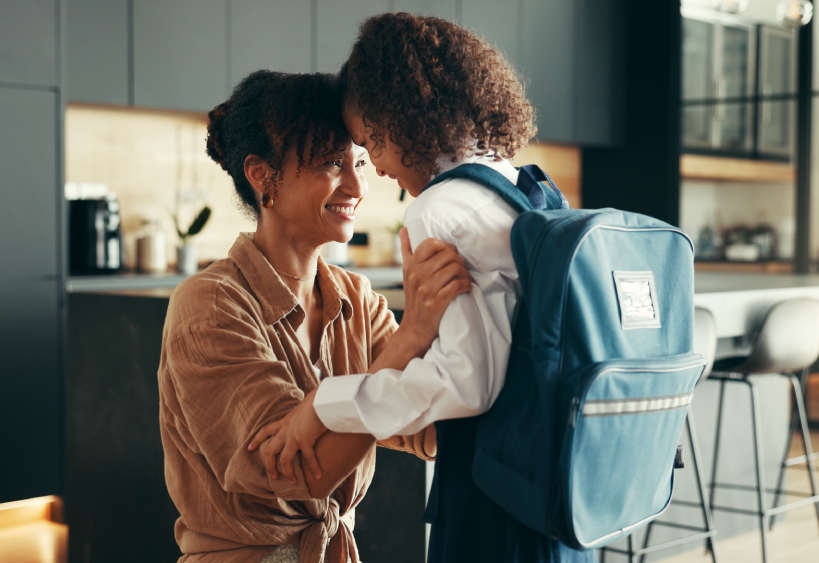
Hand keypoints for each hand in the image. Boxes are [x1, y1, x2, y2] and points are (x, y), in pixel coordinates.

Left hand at [247, 389, 326, 483]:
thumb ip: (301, 416)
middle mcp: (286, 431)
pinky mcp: (304, 440)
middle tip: (273, 475)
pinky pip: (308, 458)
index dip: (257, 440)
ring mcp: (294, 436)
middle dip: (269, 465)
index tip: (249, 448)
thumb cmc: (315, 401)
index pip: (265, 431)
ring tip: (292, 481)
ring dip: (288, 472)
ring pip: (284, 460)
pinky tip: (318, 475)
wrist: (321, 400)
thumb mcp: (302, 409)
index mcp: (284, 422)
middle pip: (270, 451)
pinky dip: (314, 467)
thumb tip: (307, 416)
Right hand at [399, 228, 471, 348]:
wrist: (415, 329)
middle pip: (448, 255)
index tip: (450, 256)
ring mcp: (426, 289)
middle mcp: (417, 275)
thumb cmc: (415, 299)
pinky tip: (465, 287)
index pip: (431, 243)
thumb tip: (404, 229)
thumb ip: (407, 250)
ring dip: (465, 273)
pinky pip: (458, 285)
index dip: (445, 247)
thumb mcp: (407, 274)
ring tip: (465, 278)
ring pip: (455, 268)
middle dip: (459, 261)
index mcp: (411, 266)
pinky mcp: (437, 302)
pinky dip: (466, 285)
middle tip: (461, 269)